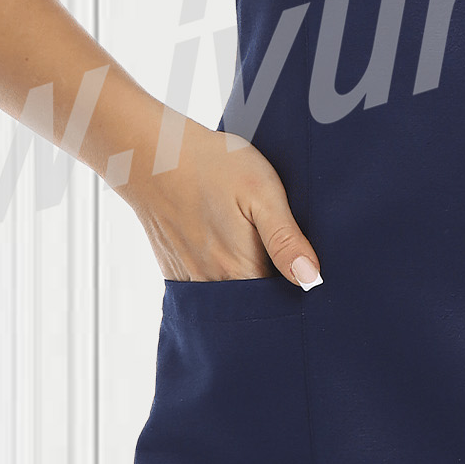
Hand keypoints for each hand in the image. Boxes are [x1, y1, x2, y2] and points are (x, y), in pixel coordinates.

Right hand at [123, 120, 322, 287]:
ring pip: (227, 300)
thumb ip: (285, 239)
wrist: (154, 155)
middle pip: (252, 308)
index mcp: (241, 270)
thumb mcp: (263, 192)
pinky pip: (202, 291)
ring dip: (243, 288)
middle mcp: (213, 285)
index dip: (296, 293)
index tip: (305, 274)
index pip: (279, 305)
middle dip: (270, 297)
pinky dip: (217, 280)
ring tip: (250, 252)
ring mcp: (190, 280)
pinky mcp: (174, 271)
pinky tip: (223, 250)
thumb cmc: (212, 166)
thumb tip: (310, 278)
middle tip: (279, 259)